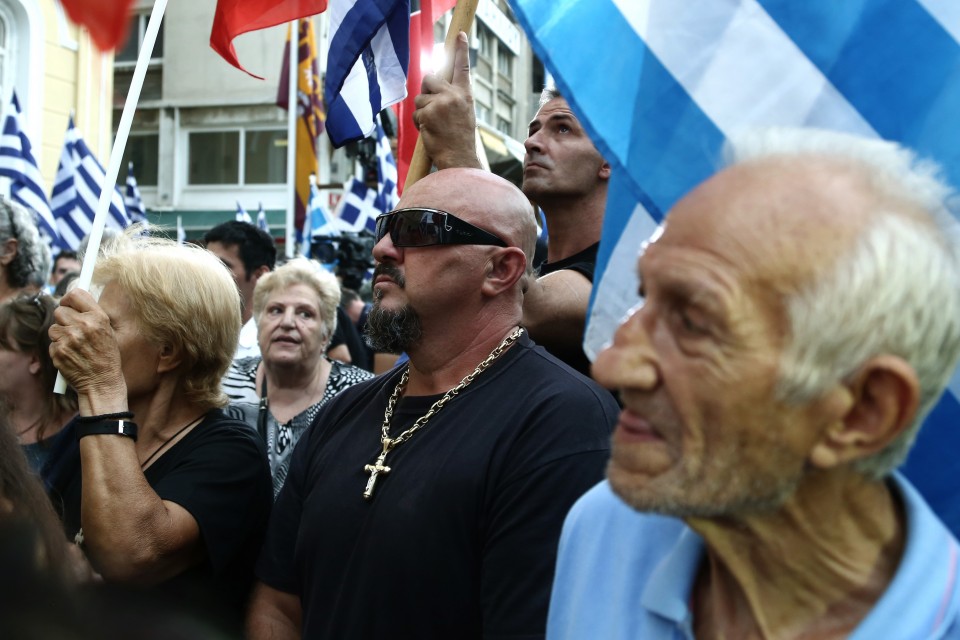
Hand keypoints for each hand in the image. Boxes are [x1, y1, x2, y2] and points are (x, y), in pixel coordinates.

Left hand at [49, 289, 126, 411]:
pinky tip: (71, 355)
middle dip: (64, 320)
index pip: (75, 294)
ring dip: (60, 335)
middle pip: (60, 311)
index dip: (69, 299)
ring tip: (74, 345)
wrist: (102, 382)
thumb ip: (92, 316)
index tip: (68, 305)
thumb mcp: (108, 331)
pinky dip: (59, 349)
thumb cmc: (106, 356)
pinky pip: (52, 343)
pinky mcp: (58, 351)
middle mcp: (83, 325)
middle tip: (73, 330)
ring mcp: (69, 339)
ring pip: (53, 328)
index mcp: (98, 318)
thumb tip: (73, 302)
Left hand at [413, 31, 482, 170]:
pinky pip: (416, 113)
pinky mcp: (428, 113)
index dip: (461, 50)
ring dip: (422, 112)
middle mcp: (454, 96)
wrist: (459, 158)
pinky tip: (430, 131)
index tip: (459, 35)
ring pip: (420, 99)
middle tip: (432, 105)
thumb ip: (452, 97)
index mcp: (465, 95)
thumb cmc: (460, 138)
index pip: (463, 68)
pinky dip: (419, 123)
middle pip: (430, 79)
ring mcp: (440, 104)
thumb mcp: (463, 113)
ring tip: (434, 125)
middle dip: (426, 90)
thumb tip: (433, 84)